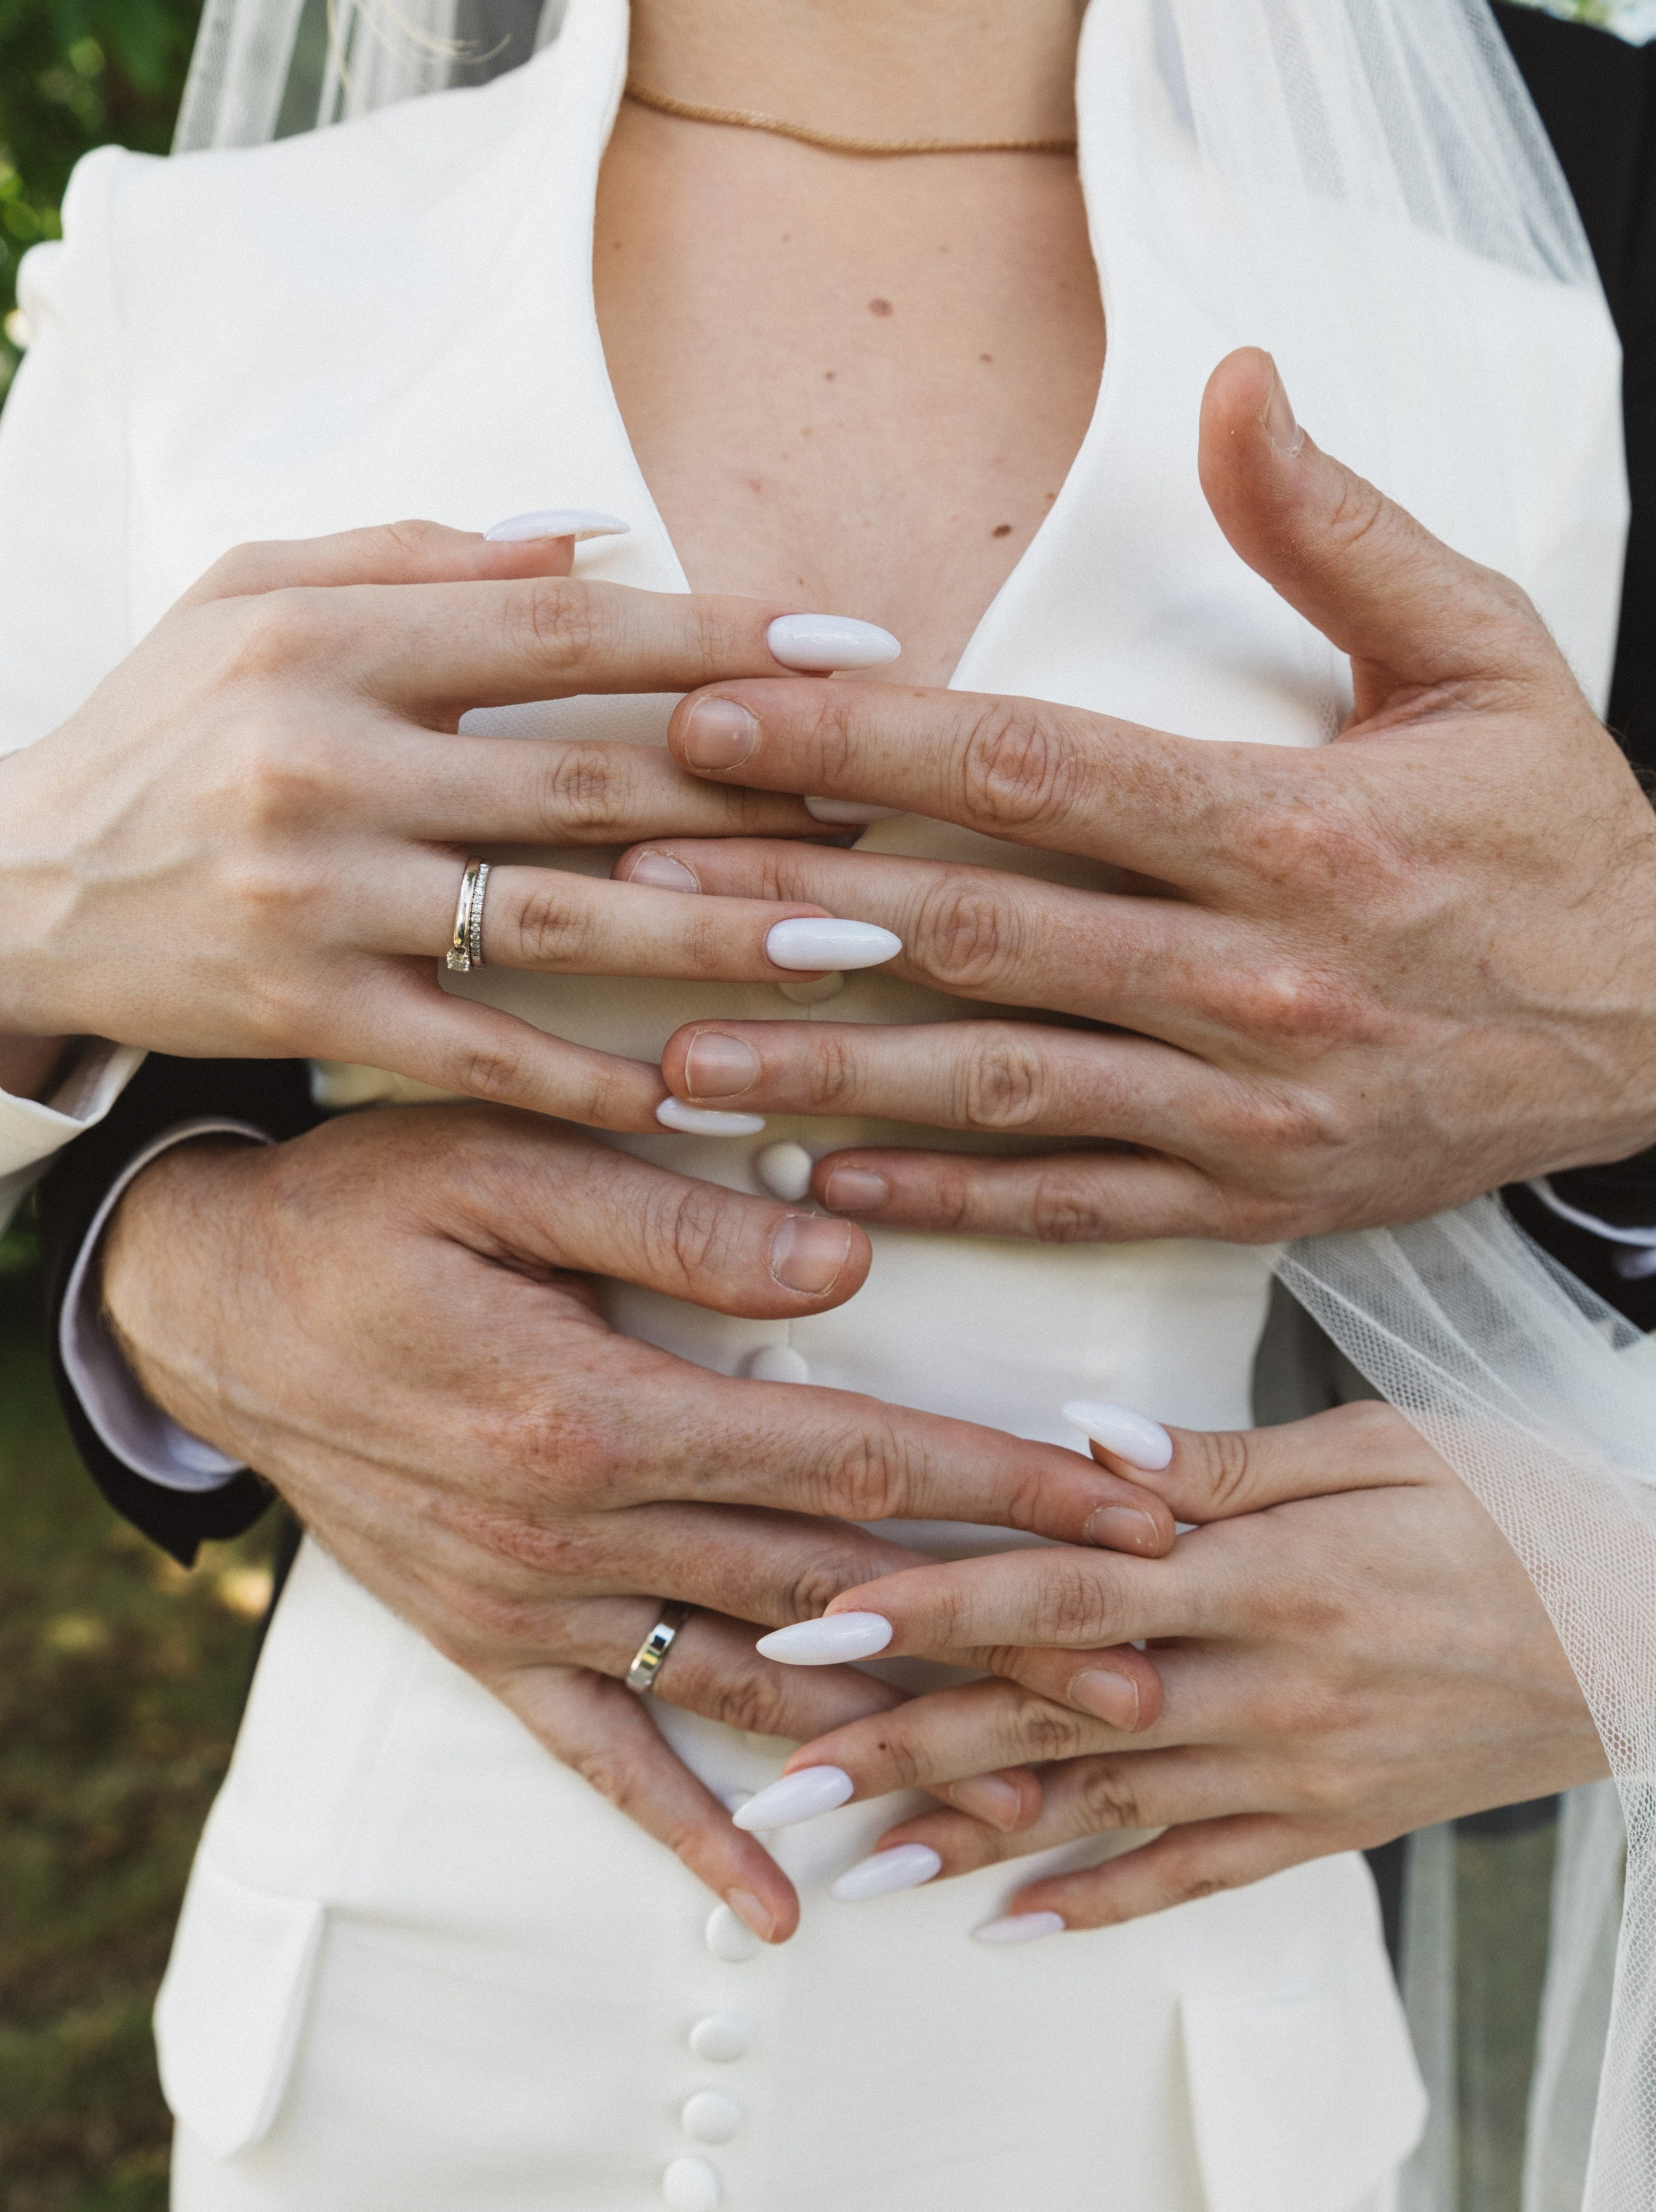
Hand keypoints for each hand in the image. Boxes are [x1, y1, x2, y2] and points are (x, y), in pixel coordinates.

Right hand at [0, 519, 896, 1113]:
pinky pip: (481, 1051)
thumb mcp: (254, 594)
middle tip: (895, 818)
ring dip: (716, 938)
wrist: (16, 882)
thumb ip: (419, 554)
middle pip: (589, 775)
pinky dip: (593, 1076)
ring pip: (559, 919)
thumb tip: (589, 535)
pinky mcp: (307, 1010)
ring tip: (848, 952)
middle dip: (758, 798)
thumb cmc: (160, 728)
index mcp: (328, 637)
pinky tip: (701, 1090)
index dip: (719, 637)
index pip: (565, 627)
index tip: (853, 651)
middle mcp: (327, 759)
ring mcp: (319, 895)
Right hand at [101, 1106, 1171, 1939]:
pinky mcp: (488, 1644)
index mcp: (598, 1409)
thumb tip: (846, 1266)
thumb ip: (675, 1226)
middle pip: (830, 1591)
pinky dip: (692, 1834)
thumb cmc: (367, 1208)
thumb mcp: (503, 1168)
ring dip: (896, 1738)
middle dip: (1000, 1630)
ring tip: (1032, 1790)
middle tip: (1149, 1677)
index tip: (1134, 1513)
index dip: (1003, 1486)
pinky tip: (780, 1906)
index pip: (849, 1459)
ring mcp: (533, 1604)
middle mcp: (575, 1530)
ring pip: (747, 1687)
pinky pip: (602, 1759)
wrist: (214, 1304)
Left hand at [629, 347, 1655, 1238]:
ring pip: (1003, 1088)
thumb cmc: (1557, 836)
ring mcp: (1248, 1103)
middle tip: (636, 890)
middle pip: (983, 931)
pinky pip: (1073, 1205)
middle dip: (796, 909)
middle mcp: (1258, 975)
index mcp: (1293, 828)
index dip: (862, 749)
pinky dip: (945, 1203)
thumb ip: (1339, 529)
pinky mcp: (1251, 1197)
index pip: (1035, 771)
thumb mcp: (1483, 654)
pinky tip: (825, 1182)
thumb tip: (1237, 380)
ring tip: (675, 1067)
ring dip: (829, 1074)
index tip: (717, 723)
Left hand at [759, 1400, 1606, 1931]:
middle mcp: (1262, 1687)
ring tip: (845, 1868)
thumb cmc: (1512, 1512)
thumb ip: (1225, 1459)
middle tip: (776, 1775)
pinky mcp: (1326, 1830)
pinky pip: (1194, 1879)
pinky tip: (1002, 1929)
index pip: (1063, 1588)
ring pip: (1099, 1814)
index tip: (814, 1617)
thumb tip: (1087, 1441)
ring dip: (964, 1842)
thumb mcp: (1384, 1446)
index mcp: (1266, 1574)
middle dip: (902, 1744)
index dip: (931, 1605)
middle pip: (1051, 1719)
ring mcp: (1293, 1773)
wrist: (1645, 1638)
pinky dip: (1097, 1908)